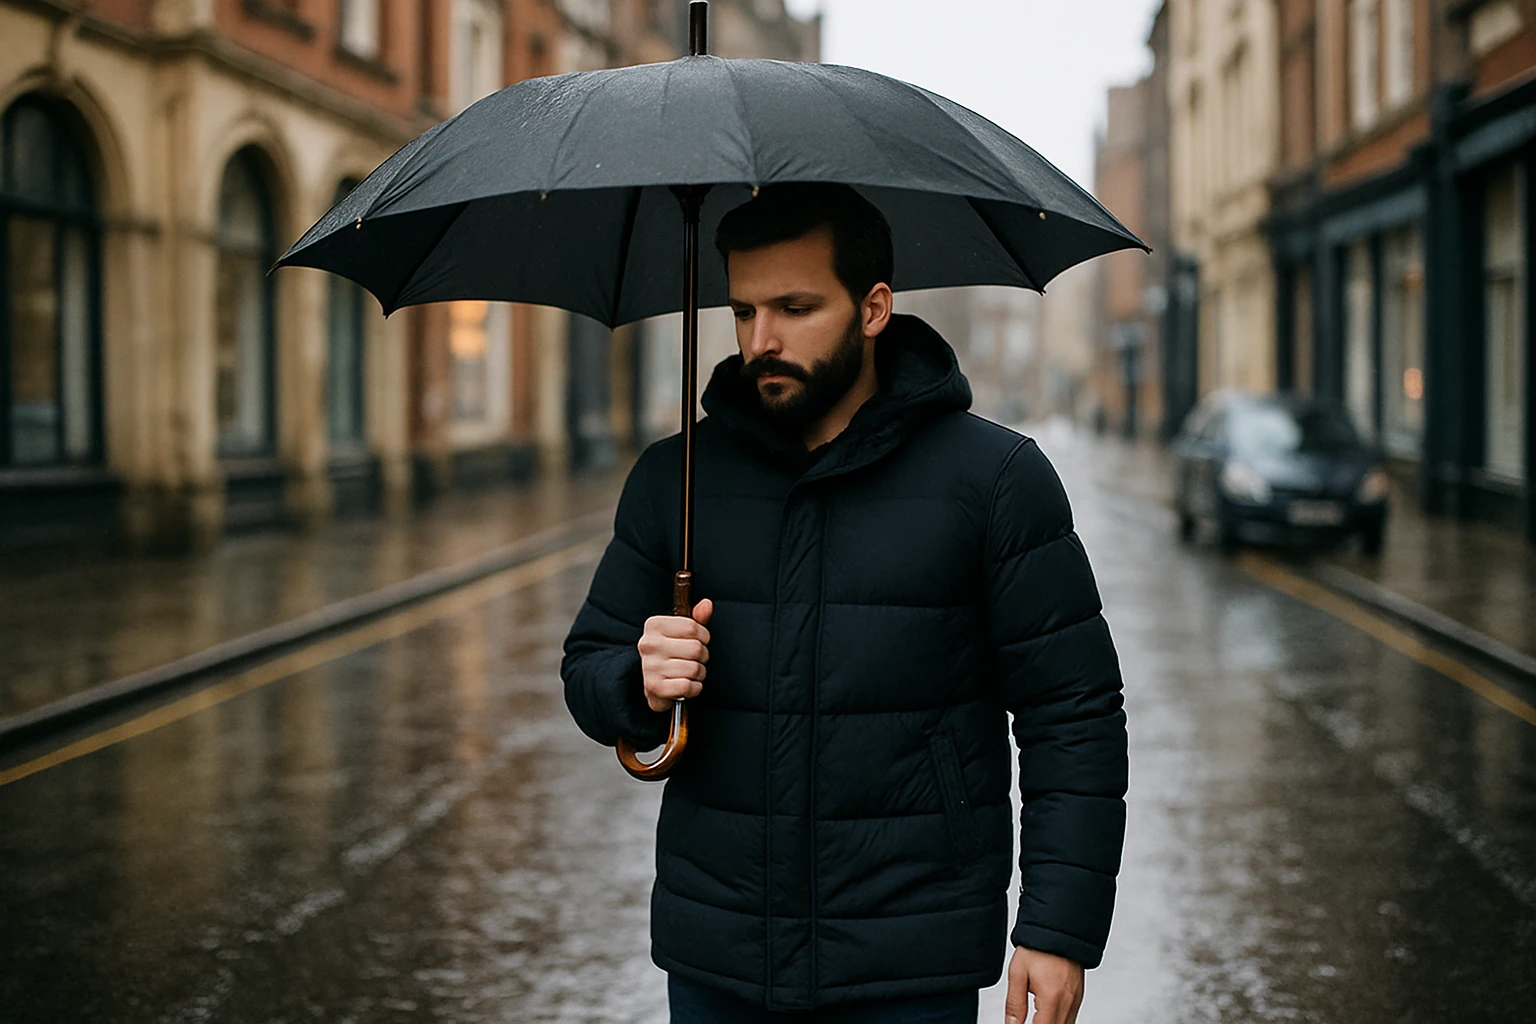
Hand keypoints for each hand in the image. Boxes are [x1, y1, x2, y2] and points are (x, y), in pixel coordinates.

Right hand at [638, 598, 712, 712]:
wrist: (656, 687)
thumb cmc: (672, 655)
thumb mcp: (682, 633)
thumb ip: (696, 619)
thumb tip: (707, 604)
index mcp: (654, 625)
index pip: (693, 627)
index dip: (703, 636)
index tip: (699, 641)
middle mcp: (648, 644)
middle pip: (696, 648)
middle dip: (703, 657)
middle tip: (695, 660)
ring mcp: (650, 666)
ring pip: (694, 669)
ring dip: (699, 674)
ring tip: (690, 673)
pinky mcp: (655, 687)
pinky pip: (688, 686)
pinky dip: (694, 688)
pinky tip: (687, 685)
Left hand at [1003, 946, 1082, 1023]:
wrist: (1059, 928)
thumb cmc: (1039, 947)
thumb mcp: (1018, 973)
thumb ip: (1014, 1004)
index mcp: (1052, 998)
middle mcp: (1068, 1002)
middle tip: (1025, 1019)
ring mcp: (1076, 1000)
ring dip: (1049, 1023)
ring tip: (1035, 1016)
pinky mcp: (1078, 997)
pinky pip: (1070, 1018)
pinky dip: (1058, 1021)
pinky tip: (1045, 1015)